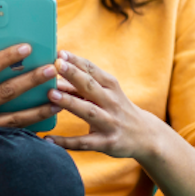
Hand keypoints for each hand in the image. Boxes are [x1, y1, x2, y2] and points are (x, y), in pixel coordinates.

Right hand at [0, 43, 62, 151]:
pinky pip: (10, 135)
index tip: (27, 47)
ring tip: (58, 99)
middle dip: (30, 80)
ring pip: (13, 118)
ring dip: (37, 108)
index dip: (7, 57)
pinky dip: (28, 128)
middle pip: (4, 92)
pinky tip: (46, 121)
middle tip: (50, 69)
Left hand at [46, 51, 173, 158]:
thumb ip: (82, 86)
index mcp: (111, 87)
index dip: (76, 61)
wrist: (146, 136)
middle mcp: (112, 102)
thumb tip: (53, 76)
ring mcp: (110, 123)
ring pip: (88, 111)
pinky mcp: (107, 142)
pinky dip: (66, 142)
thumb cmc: (117, 109)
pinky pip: (84, 142)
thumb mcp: (106, 94)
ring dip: (70, 102)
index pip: (93, 71)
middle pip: (91, 86)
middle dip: (74, 75)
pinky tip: (48, 139)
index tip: (60, 53)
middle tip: (56, 64)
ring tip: (51, 94)